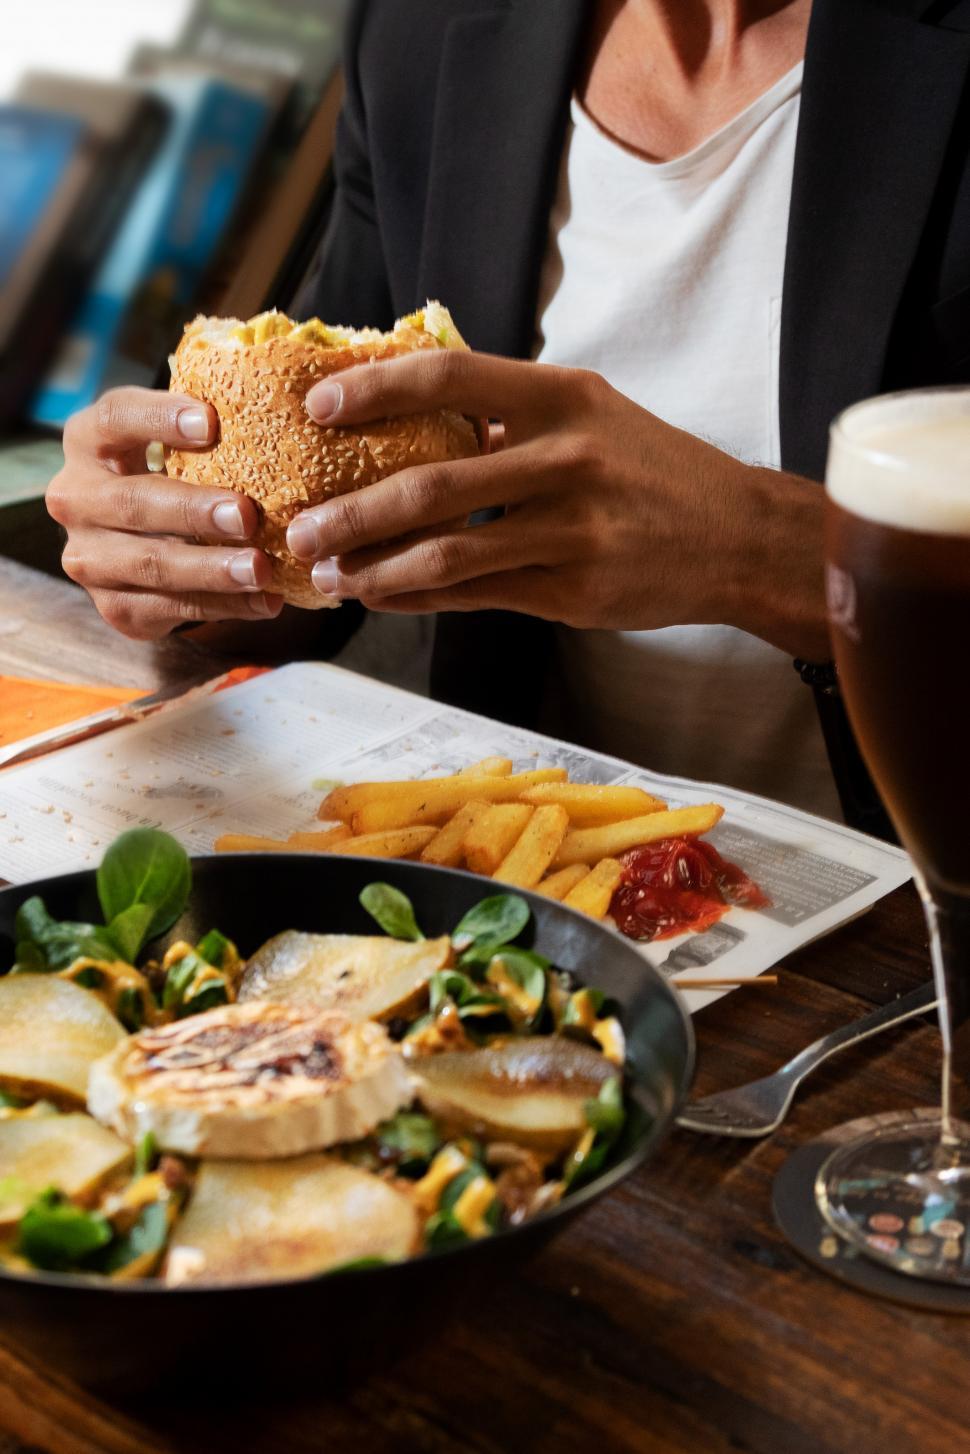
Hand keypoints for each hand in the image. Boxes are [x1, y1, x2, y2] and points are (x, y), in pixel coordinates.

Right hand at [47, 387, 282, 639]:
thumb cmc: (176, 475)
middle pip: (132, 503)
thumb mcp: (177, 444)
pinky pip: (170, 608)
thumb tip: (274, 397)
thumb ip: (206, 425)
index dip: (159, 418)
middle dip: (193, 511)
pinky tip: (266, 600)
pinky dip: (224, 606)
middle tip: (247, 514)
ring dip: (211, 569)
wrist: (145, 546)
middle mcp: (75, 498)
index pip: (115, 418)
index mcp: (87, 441)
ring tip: (262, 569)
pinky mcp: (114, 605)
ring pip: (150, 564)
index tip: (211, 421)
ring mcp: (89, 557)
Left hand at [285, 352, 828, 658]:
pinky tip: (383, 596)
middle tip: (301, 528)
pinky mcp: (575, 589)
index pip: (451, 378)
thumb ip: (512, 415)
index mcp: (564, 397)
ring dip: (376, 567)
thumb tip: (415, 418)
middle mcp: (567, 458)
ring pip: (449, 552)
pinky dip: (420, 597)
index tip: (318, 406)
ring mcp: (573, 529)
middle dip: (353, 511)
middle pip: (434, 483)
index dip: (376, 390)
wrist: (737, 537)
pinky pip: (477, 594)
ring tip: (329, 574)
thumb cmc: (651, 469)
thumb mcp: (593, 414)